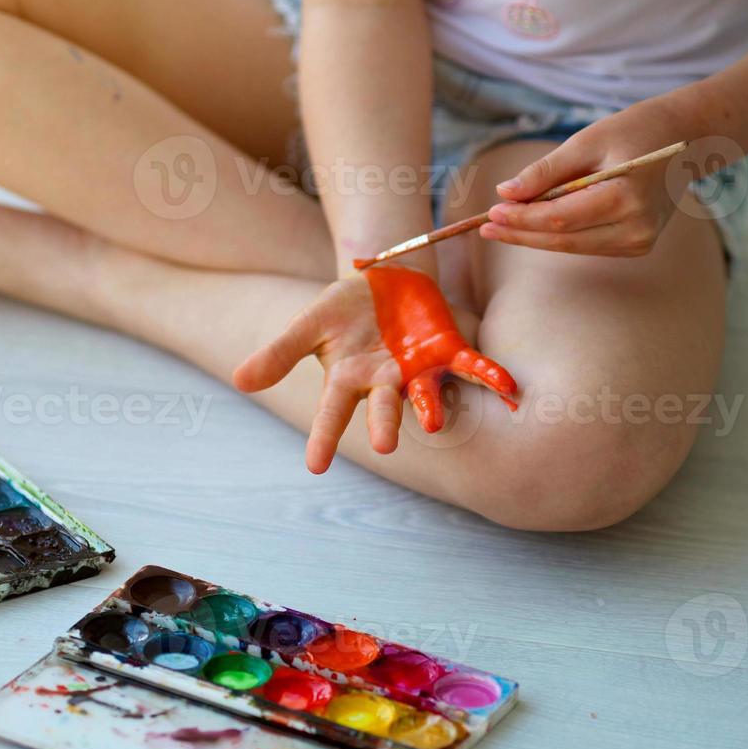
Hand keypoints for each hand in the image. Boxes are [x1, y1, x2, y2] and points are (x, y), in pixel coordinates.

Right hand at [233, 267, 516, 473]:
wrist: (387, 283)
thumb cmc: (345, 309)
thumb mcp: (308, 324)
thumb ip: (278, 354)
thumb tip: (238, 381)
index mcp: (348, 379)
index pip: (331, 413)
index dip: (324, 438)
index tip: (315, 466)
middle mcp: (384, 382)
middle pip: (382, 408)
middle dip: (383, 424)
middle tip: (385, 446)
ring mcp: (417, 369)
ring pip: (424, 393)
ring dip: (431, 406)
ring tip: (432, 422)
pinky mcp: (446, 350)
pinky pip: (470, 366)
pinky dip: (488, 376)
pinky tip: (508, 387)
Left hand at [483, 101, 694, 256]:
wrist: (685, 139)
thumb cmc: (634, 131)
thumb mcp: (587, 141)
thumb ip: (546, 171)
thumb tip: (506, 193)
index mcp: (627, 198)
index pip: (560, 218)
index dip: (522, 219)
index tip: (491, 212)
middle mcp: (636, 228)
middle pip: (563, 240)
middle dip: (522, 233)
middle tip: (487, 227)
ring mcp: (639, 241)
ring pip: (573, 246)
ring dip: (535, 238)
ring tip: (503, 225)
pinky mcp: (636, 245)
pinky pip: (587, 244)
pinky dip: (559, 236)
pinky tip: (534, 226)